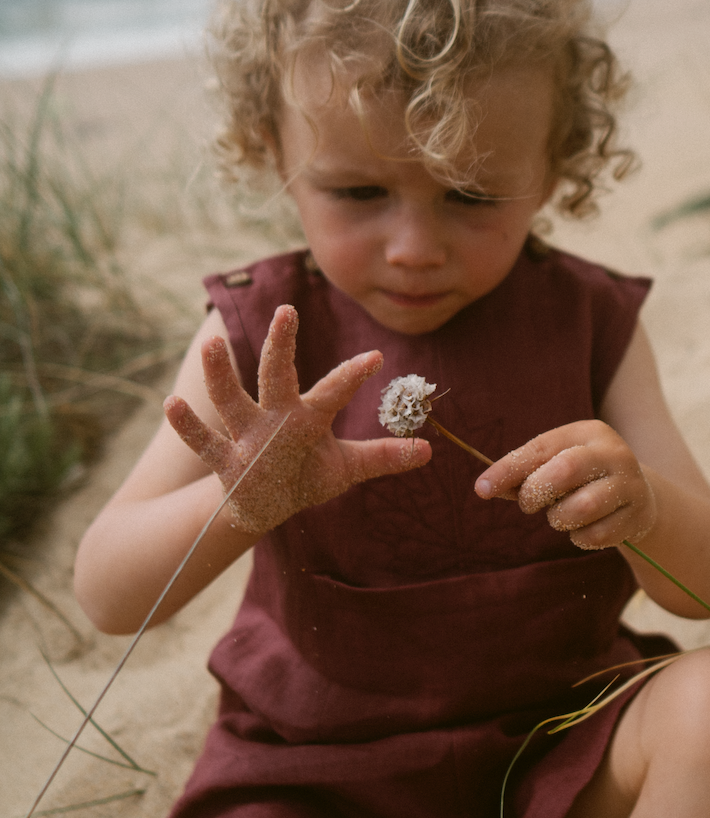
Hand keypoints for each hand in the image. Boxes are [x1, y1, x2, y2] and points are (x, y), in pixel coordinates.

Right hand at [164, 304, 430, 535]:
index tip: (377, 358)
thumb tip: (429, 452)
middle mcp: (275, 418)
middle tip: (286, 311)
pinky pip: (204, 441)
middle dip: (281, 345)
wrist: (262, 506)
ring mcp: (246, 436)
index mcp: (307, 416)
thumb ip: (382, 456)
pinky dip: (188, 425)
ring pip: (231, 399)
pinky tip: (172, 404)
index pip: (334, 391)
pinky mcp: (224, 461)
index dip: (353, 376)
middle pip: (276, 375)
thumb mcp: (345, 469)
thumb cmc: (305, 476)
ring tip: (211, 345)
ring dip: (222, 375)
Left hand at [475, 419, 655, 550]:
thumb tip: (486, 487)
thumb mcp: (556, 467)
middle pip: (564, 470)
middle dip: (535, 492)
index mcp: (588, 432)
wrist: (638, 498)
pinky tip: (583, 529)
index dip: (508, 469)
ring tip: (561, 515)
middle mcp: (613, 453)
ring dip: (559, 518)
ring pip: (582, 507)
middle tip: (529, 504)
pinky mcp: (638, 515)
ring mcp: (630, 484)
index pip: (540, 448)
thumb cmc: (583, 480)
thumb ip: (524, 475)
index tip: (481, 489)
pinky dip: (580, 538)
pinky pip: (596, 535)